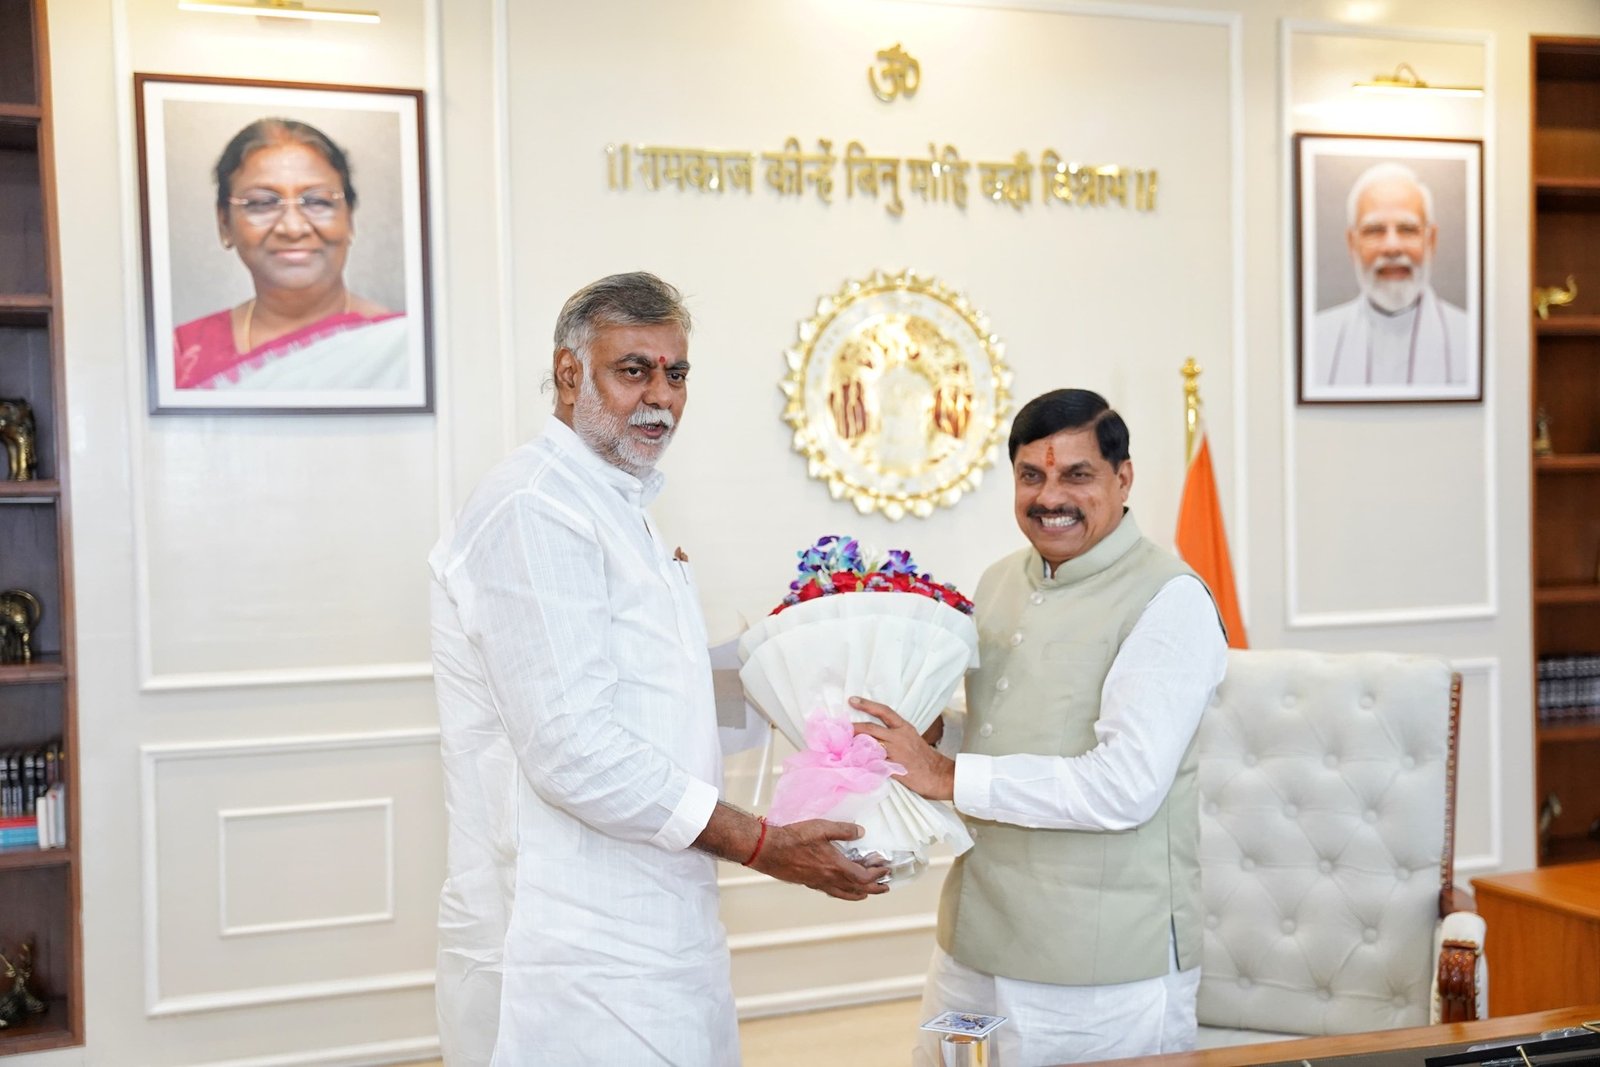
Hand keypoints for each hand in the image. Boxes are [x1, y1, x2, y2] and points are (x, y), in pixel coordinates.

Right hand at [750, 819, 891, 900]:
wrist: (770, 851)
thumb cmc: (794, 839)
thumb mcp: (822, 827)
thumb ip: (844, 830)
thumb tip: (860, 832)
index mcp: (836, 866)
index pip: (864, 876)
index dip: (877, 874)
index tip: (885, 869)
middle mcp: (829, 879)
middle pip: (858, 889)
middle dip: (874, 888)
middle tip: (885, 887)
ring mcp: (819, 883)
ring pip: (845, 894)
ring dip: (860, 894)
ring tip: (867, 893)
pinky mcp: (809, 883)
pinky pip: (832, 892)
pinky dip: (844, 893)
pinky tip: (841, 889)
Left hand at [850, 696, 955, 800]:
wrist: (939, 774)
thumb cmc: (924, 758)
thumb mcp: (911, 739)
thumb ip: (894, 735)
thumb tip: (873, 735)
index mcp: (904, 728)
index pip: (884, 711)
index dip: (867, 705)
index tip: (852, 700)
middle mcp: (899, 737)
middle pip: (871, 728)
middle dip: (853, 728)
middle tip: (839, 728)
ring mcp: (896, 752)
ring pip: (869, 745)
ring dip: (854, 745)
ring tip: (841, 746)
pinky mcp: (894, 767)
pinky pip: (874, 763)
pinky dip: (863, 762)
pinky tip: (853, 763)